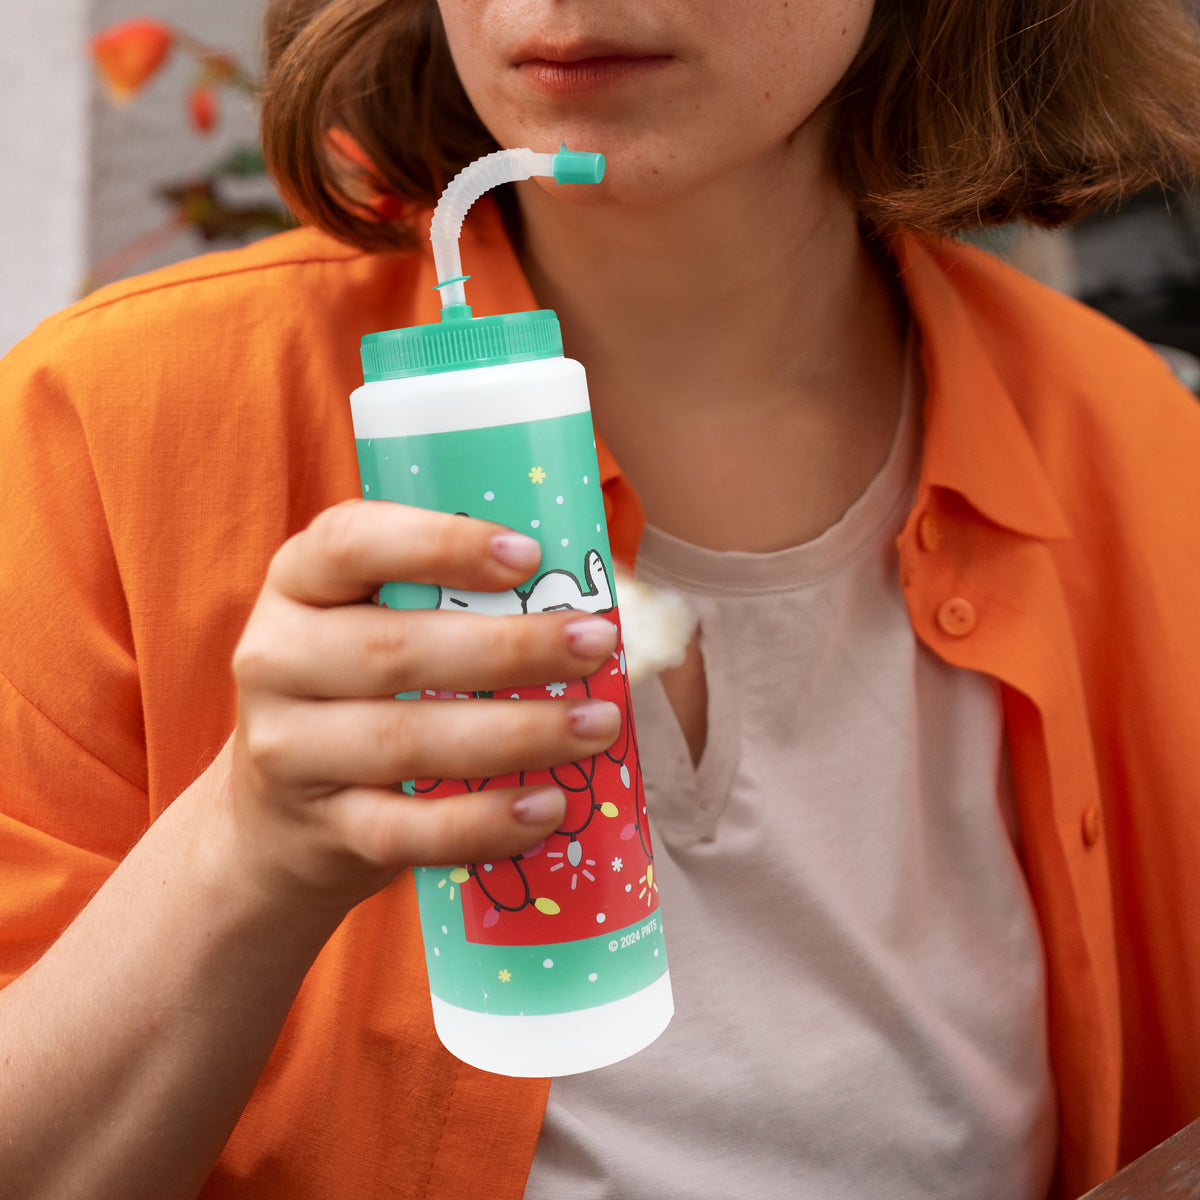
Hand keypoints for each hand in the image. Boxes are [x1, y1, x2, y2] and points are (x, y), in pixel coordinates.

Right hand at [227, 500, 620, 912]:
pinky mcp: (320, 831)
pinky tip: (549, 806)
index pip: (351, 543)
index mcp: (298, 582)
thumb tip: (584, 592)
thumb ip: (448, 598)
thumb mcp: (374, 623)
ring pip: (406, 741)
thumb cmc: (359, 692)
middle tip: (596, 644)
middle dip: (510, 648)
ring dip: (517, 734)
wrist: (277, 820)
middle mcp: (276, 659)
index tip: (530, 554)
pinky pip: (408, 831)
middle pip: (393, 650)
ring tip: (597, 726)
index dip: (440, 544)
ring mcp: (289, 751)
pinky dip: (486, 821)